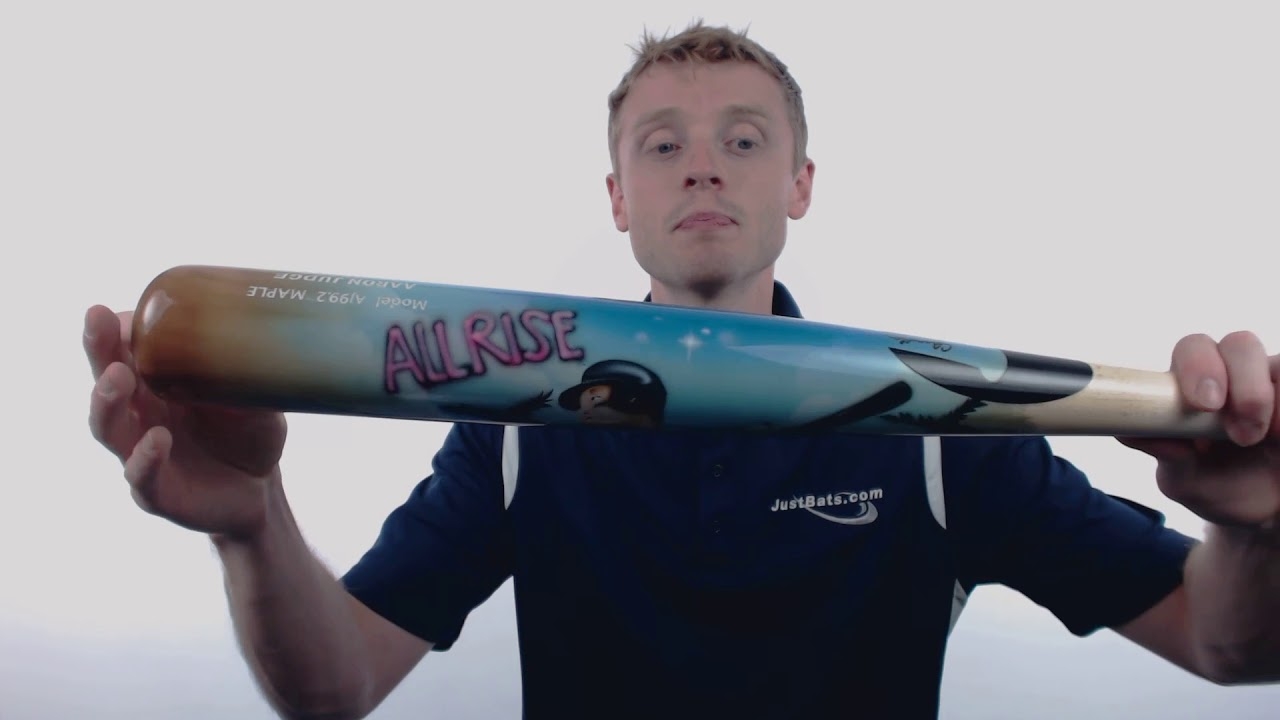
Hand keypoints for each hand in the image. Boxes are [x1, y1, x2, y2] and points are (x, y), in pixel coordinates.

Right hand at [84, 304, 287, 540]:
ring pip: (109, 427)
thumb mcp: (255, 401)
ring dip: (107, 400)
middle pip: (106, 379)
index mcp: (157, 385)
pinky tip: (157, 440)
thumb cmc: (247, 434)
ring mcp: (142, 453)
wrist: (259, 491)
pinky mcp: (157, 491)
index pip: (124, 351)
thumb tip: (257, 338)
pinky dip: (145, 458)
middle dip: (98, 349)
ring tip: (116, 377)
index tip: (117, 309)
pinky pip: (142, 476)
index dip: (114, 330)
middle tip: (97, 320)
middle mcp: (140, 415)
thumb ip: (250, 378)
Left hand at [1120, 331, 1279, 530]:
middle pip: (1240, 345)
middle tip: (1244, 431)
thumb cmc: (1217, 486)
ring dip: (1267, 398)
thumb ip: (1164, 455)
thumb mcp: (1185, 481)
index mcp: (1192, 385)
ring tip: (1271, 439)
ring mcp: (1272, 383)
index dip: (1198, 367)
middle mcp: (1234, 374)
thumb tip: (1132, 432)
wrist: (1266, 512)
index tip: (1204, 404)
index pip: (1193, 351)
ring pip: (1277, 364)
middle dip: (1243, 382)